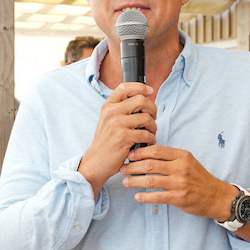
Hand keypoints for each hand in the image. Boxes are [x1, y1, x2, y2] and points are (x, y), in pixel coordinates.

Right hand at [79, 82, 155, 197]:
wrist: (96, 162)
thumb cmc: (106, 143)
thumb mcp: (109, 121)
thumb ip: (122, 109)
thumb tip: (144, 99)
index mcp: (108, 106)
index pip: (125, 87)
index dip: (140, 86)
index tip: (149, 91)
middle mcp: (111, 112)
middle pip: (141, 100)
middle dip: (152, 109)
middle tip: (153, 118)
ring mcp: (116, 124)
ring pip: (146, 117)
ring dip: (153, 126)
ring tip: (150, 133)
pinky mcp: (123, 137)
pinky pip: (146, 134)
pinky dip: (151, 139)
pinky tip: (148, 142)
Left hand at [119, 144, 236, 220]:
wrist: (216, 196)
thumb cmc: (198, 178)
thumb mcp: (188, 161)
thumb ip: (170, 157)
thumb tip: (146, 154)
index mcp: (182, 156)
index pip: (156, 150)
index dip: (139, 152)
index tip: (129, 155)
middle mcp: (181, 167)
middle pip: (150, 164)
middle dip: (132, 166)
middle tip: (122, 168)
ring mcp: (180, 183)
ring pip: (150, 180)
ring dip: (134, 181)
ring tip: (125, 182)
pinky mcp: (179, 198)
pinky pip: (157, 196)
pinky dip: (144, 197)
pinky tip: (137, 197)